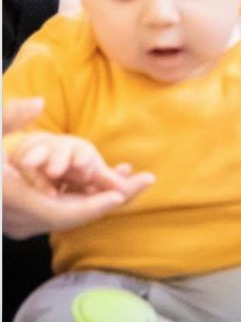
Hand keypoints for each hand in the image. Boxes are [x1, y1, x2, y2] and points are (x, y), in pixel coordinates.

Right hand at [3, 105, 153, 237]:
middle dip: (109, 199)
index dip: (96, 203)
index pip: (64, 211)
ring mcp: (15, 222)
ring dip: (96, 197)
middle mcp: (17, 217)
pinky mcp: (16, 218)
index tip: (123, 193)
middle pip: (72, 216)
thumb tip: (37, 102)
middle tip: (143, 183)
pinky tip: (97, 179)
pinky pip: (56, 211)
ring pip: (65, 214)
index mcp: (14, 198)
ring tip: (129, 179)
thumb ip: (8, 117)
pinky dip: (79, 197)